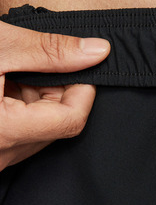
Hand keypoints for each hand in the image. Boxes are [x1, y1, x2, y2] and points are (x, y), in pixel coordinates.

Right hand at [0, 21, 109, 170]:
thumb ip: (49, 52)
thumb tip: (97, 51)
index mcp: (4, 131)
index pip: (72, 119)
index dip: (83, 89)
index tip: (80, 66)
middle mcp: (2, 153)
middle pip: (59, 124)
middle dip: (57, 90)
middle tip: (36, 64)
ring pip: (42, 128)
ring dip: (38, 97)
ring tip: (11, 73)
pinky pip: (23, 133)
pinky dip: (22, 106)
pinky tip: (4, 85)